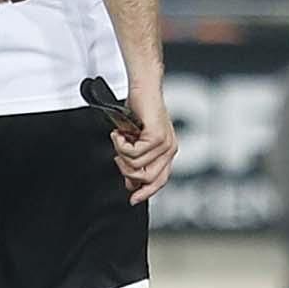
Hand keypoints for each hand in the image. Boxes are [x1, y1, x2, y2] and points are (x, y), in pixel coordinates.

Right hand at [109, 76, 177, 202]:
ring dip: (121, 153)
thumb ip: (136, 161)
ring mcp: (165, 143)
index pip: (160, 180)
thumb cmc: (138, 111)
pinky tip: (119, 133)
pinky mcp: (157, 136)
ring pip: (137, 165)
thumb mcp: (135, 141)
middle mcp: (170, 149)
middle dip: (127, 171)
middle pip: (148, 178)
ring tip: (119, 138)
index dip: (146, 192)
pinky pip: (134, 153)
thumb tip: (130, 183)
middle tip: (118, 156)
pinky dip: (121, 144)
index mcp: (167, 152)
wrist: (143, 88)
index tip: (132, 198)